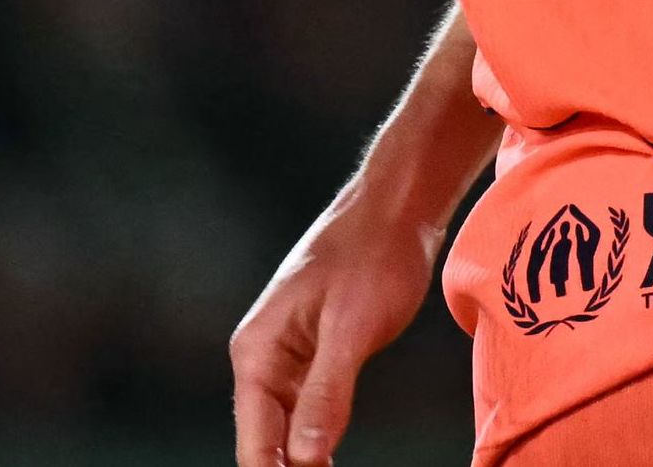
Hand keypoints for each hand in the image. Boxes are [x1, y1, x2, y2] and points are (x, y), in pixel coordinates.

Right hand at [229, 182, 451, 466]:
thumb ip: (325, 393)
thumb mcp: (352, 328)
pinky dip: (317, 440)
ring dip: (300, 462)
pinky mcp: (315, 357)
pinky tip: (328, 462)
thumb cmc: (374, 256)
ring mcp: (287, 359)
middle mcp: (263, 360)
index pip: (255, 443)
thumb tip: (304, 458)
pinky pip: (307, 411)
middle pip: (265, 442)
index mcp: (258, 353)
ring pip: (286, 431)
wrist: (396, 210)